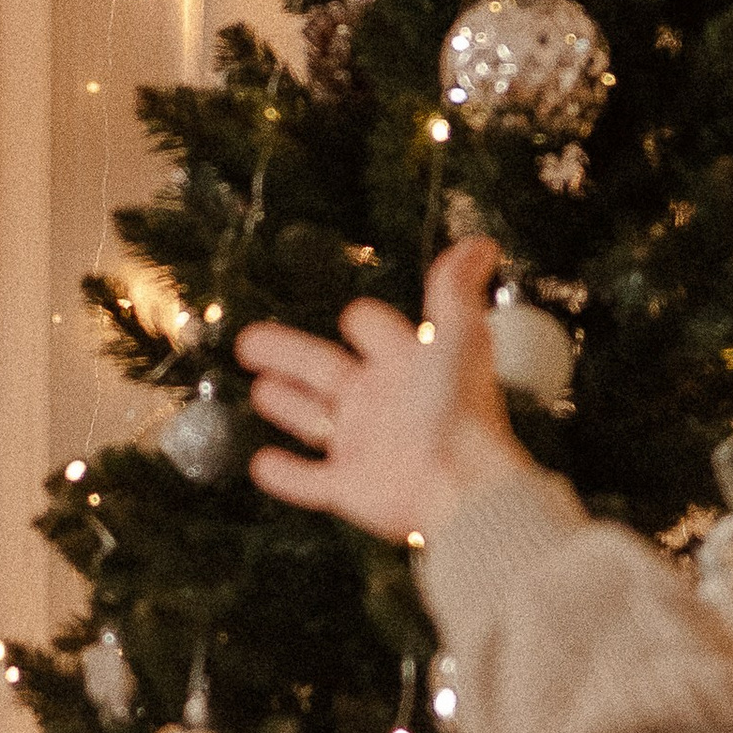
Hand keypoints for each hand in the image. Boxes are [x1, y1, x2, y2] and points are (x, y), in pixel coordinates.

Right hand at [239, 238, 525, 544]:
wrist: (461, 485)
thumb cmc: (461, 408)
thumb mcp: (458, 336)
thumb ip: (455, 289)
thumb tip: (482, 243)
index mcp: (405, 364)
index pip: (374, 332)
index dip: (365, 324)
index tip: (355, 320)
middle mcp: (381, 402)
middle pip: (323, 369)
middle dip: (289, 354)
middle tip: (250, 341)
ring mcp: (362, 447)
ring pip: (313, 420)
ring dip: (286, 405)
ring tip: (260, 391)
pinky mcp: (349, 488)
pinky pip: (309, 481)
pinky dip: (284, 475)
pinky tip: (260, 464)